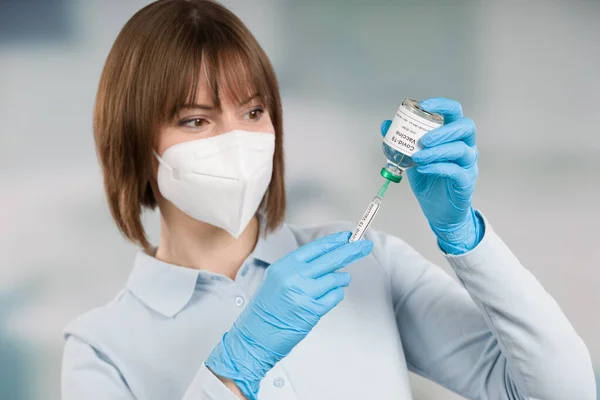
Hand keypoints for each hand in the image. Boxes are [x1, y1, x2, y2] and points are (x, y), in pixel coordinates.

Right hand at [206, 232, 372, 399]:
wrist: (254, 336)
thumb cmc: (266, 309)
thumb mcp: (276, 280)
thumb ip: (299, 268)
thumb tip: (328, 258)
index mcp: (283, 266)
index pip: (315, 248)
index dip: (334, 241)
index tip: (347, 236)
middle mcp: (293, 277)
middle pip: (331, 259)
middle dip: (351, 251)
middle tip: (365, 245)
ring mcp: (303, 294)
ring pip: (335, 278)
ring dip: (341, 280)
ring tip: (338, 282)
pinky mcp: (311, 311)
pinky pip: (334, 297)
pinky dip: (335, 295)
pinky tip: (328, 297)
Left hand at [380, 97, 482, 253]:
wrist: (439, 211)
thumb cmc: (430, 181)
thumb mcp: (412, 158)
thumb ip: (402, 141)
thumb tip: (386, 125)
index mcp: (454, 135)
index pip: (455, 112)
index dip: (442, 105)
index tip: (424, 105)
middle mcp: (466, 146)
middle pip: (465, 127)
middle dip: (443, 131)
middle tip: (423, 139)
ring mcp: (469, 164)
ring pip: (461, 150)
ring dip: (437, 151)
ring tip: (417, 157)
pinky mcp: (466, 182)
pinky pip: (456, 171)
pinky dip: (438, 168)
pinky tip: (423, 169)